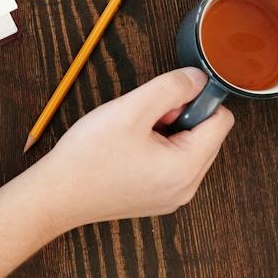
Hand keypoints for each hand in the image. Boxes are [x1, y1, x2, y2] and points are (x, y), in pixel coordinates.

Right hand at [21, 68, 234, 235]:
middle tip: (142, 121)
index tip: (163, 102)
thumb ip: (170, 88)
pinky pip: (173, 166)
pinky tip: (128, 151)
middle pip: (207, 136)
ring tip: (132, 137)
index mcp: (187, 168)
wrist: (55, 195)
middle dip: (179, 118)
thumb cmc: (88, 156)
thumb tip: (199, 78)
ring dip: (168, 133)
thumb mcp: (130, 109)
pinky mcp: (157, 199)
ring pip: (189, 149)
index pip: (222, 120)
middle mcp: (187, 188)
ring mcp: (172, 198)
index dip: (195, 100)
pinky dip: (158, 151)